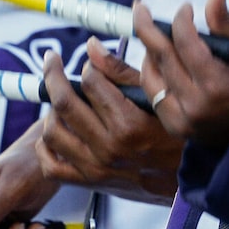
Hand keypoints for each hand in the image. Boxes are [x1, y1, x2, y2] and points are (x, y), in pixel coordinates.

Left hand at [36, 40, 181, 201]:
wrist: (184, 179)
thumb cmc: (175, 137)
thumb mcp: (156, 100)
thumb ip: (121, 72)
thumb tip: (91, 46)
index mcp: (129, 124)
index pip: (90, 82)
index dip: (88, 66)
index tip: (90, 63)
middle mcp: (109, 148)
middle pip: (63, 103)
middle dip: (53, 75)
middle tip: (52, 62)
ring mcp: (96, 168)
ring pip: (52, 132)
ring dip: (51, 111)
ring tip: (61, 101)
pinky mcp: (89, 182)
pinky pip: (51, 166)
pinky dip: (45, 148)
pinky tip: (57, 133)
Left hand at [136, 0, 228, 148]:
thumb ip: (226, 23)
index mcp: (217, 83)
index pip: (186, 42)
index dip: (181, 20)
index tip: (185, 8)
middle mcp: (197, 103)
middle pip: (163, 56)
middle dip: (148, 27)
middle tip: (141, 8)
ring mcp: (183, 118)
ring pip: (151, 73)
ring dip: (148, 50)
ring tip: (153, 35)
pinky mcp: (174, 125)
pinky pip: (152, 92)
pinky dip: (151, 72)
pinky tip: (156, 60)